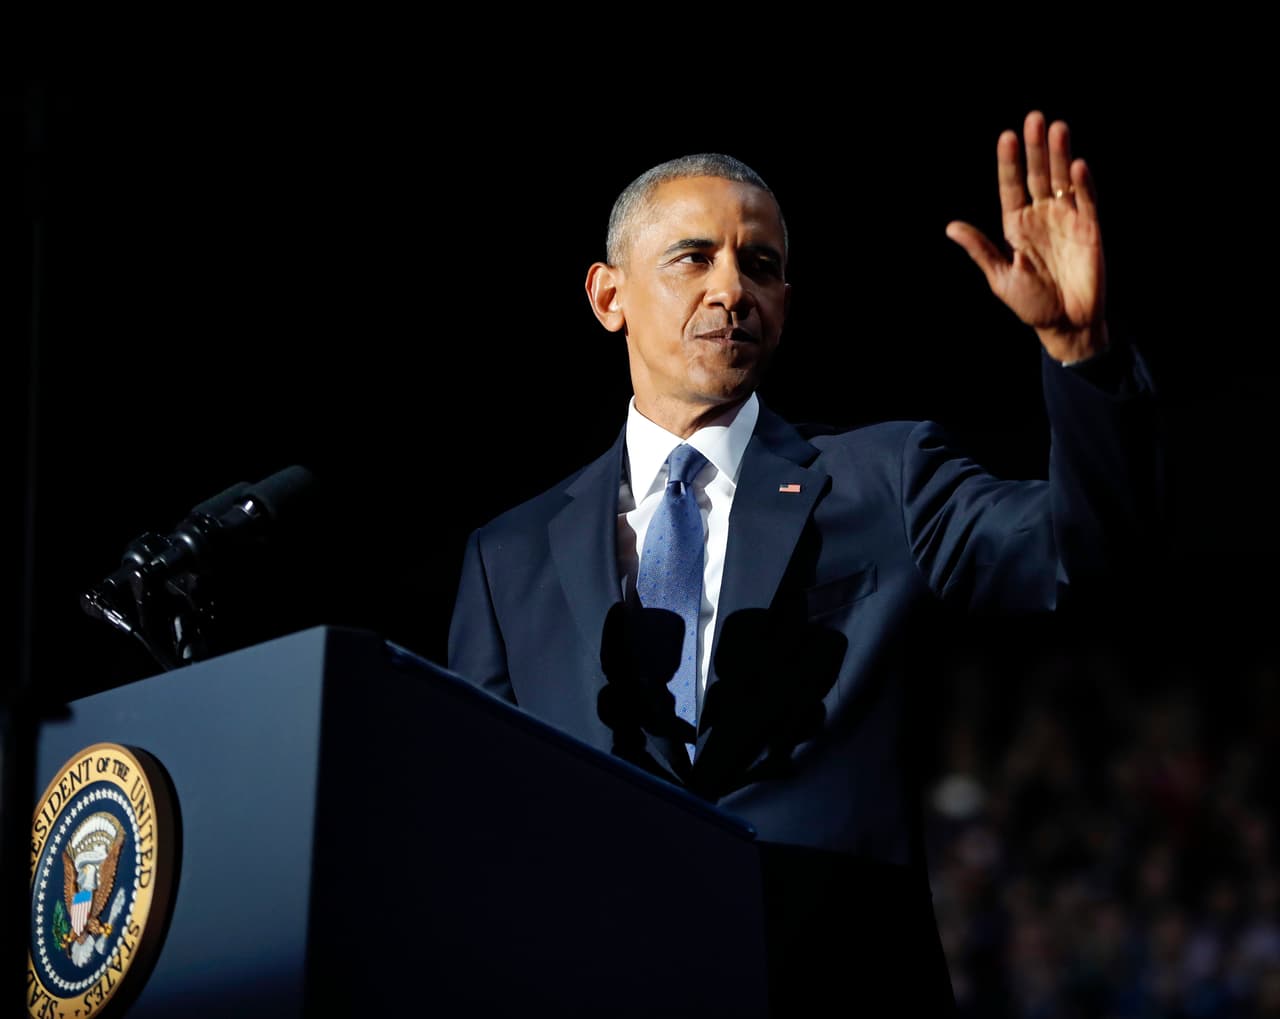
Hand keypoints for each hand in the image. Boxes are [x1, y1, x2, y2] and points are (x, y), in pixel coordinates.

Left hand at [946, 110, 1105, 362]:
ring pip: (1062, 181)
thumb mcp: (1000, 277)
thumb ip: (981, 250)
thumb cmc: (1031, 304)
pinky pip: (1086, 201)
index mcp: (1017, 226)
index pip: (1011, 187)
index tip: (1007, 137)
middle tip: (1034, 119)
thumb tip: (950, 227)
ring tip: (1057, 128)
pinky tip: (1077, 166)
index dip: (1009, 163)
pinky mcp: (1090, 229)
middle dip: (1036, 148)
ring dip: (1060, 156)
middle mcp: (1041, 217)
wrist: (1066, 324)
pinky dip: (1083, 184)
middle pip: (1037, 176)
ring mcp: (1067, 220)